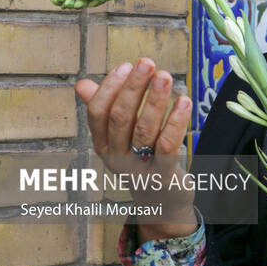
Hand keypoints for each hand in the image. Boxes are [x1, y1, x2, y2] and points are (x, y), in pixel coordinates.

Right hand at [75, 57, 197, 240]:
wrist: (162, 202)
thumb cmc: (142, 159)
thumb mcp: (121, 136)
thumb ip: (105, 110)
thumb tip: (81, 83)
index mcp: (102, 144)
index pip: (98, 113)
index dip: (110, 87)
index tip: (126, 65)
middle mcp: (116, 157)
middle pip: (120, 118)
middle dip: (133, 88)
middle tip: (147, 63)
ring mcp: (138, 169)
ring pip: (144, 130)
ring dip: (155, 100)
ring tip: (165, 76)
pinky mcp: (162, 176)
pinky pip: (167, 146)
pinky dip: (176, 121)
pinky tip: (184, 101)